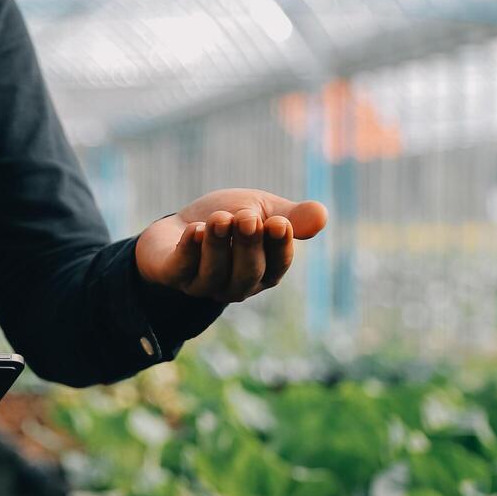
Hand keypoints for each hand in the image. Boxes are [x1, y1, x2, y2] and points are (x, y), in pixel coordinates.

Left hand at [134, 188, 327, 302]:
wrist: (180, 223)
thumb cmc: (228, 217)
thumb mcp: (262, 210)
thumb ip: (291, 215)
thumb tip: (322, 216)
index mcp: (265, 271)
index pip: (278, 265)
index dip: (280, 246)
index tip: (279, 222)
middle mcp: (237, 285)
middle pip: (248, 272)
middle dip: (248, 244)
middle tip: (246, 217)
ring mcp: (204, 285)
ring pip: (215, 272)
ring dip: (219, 244)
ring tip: (220, 218)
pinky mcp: (174, 277)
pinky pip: (183, 269)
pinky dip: (190, 250)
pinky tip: (195, 230)